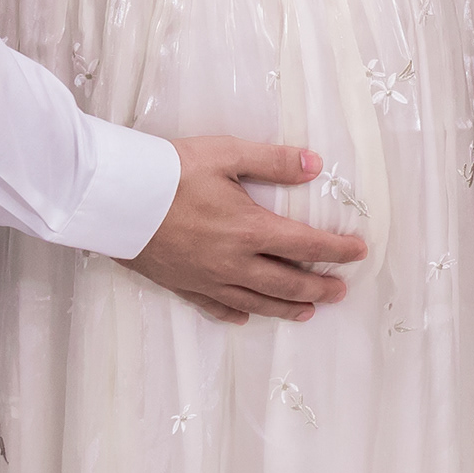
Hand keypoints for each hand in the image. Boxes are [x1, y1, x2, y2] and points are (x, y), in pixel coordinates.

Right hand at [123, 137, 369, 322]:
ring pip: (257, 301)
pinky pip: (217, 307)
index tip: (359, 252)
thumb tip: (315, 164)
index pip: (307, 245)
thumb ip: (273, 161)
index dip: (337, 250)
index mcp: (250, 229)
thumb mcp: (226, 154)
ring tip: (307, 311)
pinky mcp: (183, 285)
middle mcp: (234, 262)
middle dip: (318, 287)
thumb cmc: (169, 171)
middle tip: (340, 291)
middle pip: (287, 282)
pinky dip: (237, 314)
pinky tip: (247, 318)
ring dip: (286, 307)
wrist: (115, 197)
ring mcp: (208, 279)